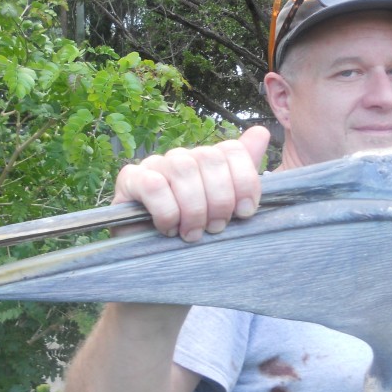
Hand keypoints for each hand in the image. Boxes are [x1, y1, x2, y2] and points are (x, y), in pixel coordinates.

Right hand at [113, 125, 269, 241]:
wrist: (150, 258)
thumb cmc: (191, 233)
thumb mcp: (223, 210)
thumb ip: (242, 174)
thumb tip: (261, 134)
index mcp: (206, 160)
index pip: (232, 150)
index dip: (245, 180)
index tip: (246, 212)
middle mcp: (182, 157)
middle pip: (209, 158)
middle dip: (220, 199)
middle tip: (216, 228)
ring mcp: (154, 165)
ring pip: (183, 169)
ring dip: (194, 208)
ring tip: (193, 233)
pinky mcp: (130, 179)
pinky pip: (154, 185)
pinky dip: (167, 211)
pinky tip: (169, 229)